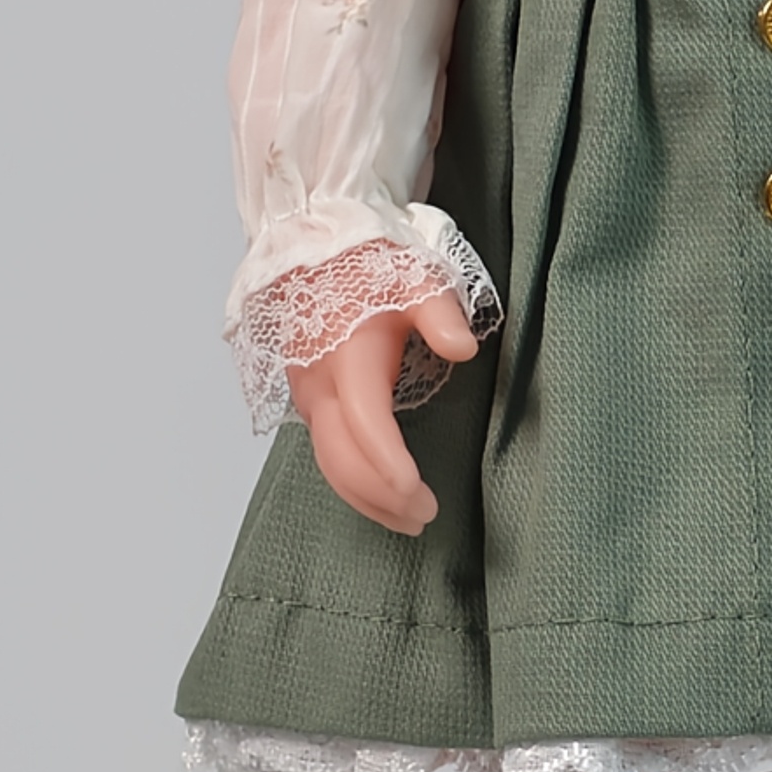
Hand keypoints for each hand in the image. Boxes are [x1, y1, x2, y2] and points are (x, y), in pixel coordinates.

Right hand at [285, 290, 486, 533]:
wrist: (314, 251)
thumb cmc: (369, 267)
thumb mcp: (415, 278)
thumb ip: (441, 314)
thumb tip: (463, 347)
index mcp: (346, 357)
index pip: (364, 422)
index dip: (387, 462)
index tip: (415, 489)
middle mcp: (319, 385)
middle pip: (342, 459)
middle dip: (382, 495)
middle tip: (426, 515)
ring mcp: (308, 398)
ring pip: (329, 465)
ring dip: (366, 498)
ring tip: (409, 520)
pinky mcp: (309, 403)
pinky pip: (325, 455)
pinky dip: (351, 483)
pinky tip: (380, 497)